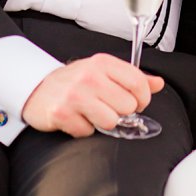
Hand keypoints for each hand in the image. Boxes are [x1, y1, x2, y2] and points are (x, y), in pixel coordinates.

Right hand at [21, 53, 163, 137]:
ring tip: (93, 113)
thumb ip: (133, 78)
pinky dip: (83, 129)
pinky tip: (76, 118)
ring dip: (103, 122)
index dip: (143, 98)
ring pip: (110, 121)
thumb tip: (158, 84)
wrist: (37, 88)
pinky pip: (87, 132)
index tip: (137, 103)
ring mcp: (74, 95)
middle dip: (121, 112)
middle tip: (108, 108)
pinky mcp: (61, 114)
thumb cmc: (75, 81)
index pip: (138, 83)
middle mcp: (90, 77)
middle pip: (127, 106)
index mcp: (104, 63)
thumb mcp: (104, 72)